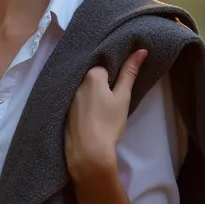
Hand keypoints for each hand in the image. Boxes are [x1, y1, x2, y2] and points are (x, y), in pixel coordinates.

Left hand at [64, 49, 147, 184]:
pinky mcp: (63, 111)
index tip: (118, 88)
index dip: (114, 77)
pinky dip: (83, 104)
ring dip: (91, 93)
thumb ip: (129, 73)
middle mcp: (76, 82)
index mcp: (90, 75)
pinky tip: (89, 115)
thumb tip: (141, 50)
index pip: (105, 67)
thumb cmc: (109, 123)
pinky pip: (76, 101)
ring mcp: (68, 97)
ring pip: (84, 89)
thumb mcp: (123, 97)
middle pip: (92, 77)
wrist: (88, 152)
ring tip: (101, 108)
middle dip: (101, 84)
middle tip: (111, 100)